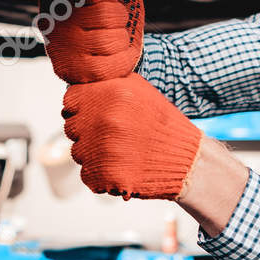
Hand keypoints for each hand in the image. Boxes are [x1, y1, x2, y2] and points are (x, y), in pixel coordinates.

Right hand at [38, 0, 143, 82]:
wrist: (105, 52)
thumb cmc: (107, 15)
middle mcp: (49, 20)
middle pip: (106, 13)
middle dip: (119, 16)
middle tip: (109, 21)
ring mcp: (58, 48)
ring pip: (112, 39)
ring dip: (121, 38)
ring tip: (110, 38)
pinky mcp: (73, 73)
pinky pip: (115, 62)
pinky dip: (123, 58)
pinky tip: (111, 56)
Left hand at [62, 74, 203, 199]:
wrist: (188, 160)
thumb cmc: (161, 124)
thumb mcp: (138, 89)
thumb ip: (106, 84)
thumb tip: (76, 88)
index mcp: (111, 93)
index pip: (70, 101)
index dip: (81, 109)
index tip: (94, 116)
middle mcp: (105, 119)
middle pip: (71, 128)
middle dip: (87, 132)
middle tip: (113, 136)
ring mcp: (104, 149)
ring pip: (79, 153)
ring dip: (94, 154)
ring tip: (121, 152)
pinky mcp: (106, 175)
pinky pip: (88, 175)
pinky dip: (101, 175)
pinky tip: (123, 167)